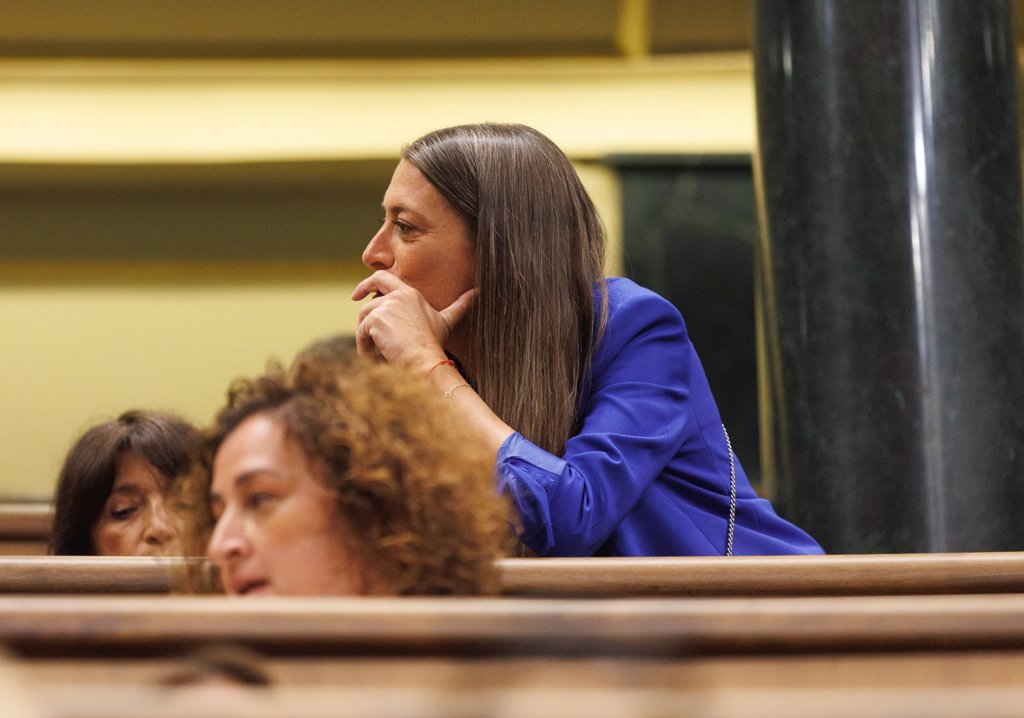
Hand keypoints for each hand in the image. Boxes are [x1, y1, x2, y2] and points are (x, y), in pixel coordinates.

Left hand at [351, 271, 476, 370]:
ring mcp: (385, 307)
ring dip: (366, 337)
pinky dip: (364, 347)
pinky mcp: (375, 320)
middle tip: (358, 314)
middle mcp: (397, 295)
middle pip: (369, 300)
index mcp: (410, 292)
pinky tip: (373, 358)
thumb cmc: (435, 344)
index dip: (368, 283)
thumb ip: (460, 305)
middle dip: (360, 307)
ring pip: (363, 319)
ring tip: (375, 353)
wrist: (426, 361)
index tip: (358, 294)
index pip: (383, 278)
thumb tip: (478, 292)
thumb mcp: (446, 321)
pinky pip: (361, 332)